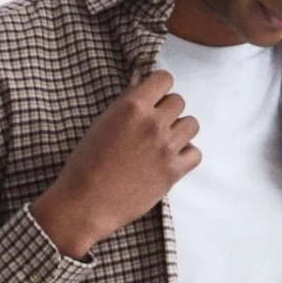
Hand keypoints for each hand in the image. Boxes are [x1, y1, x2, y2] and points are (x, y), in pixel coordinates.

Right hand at [30, 68, 200, 257]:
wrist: (86, 203)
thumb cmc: (86, 163)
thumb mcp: (102, 123)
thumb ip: (126, 101)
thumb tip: (139, 79)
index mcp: (133, 106)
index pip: (164, 79)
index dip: (159, 88)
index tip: (153, 99)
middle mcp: (153, 123)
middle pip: (179, 101)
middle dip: (167, 111)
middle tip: (153, 127)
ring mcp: (166, 148)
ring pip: (192, 125)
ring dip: (180, 131)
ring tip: (163, 143)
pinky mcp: (173, 172)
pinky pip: (195, 153)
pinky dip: (186, 155)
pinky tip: (170, 160)